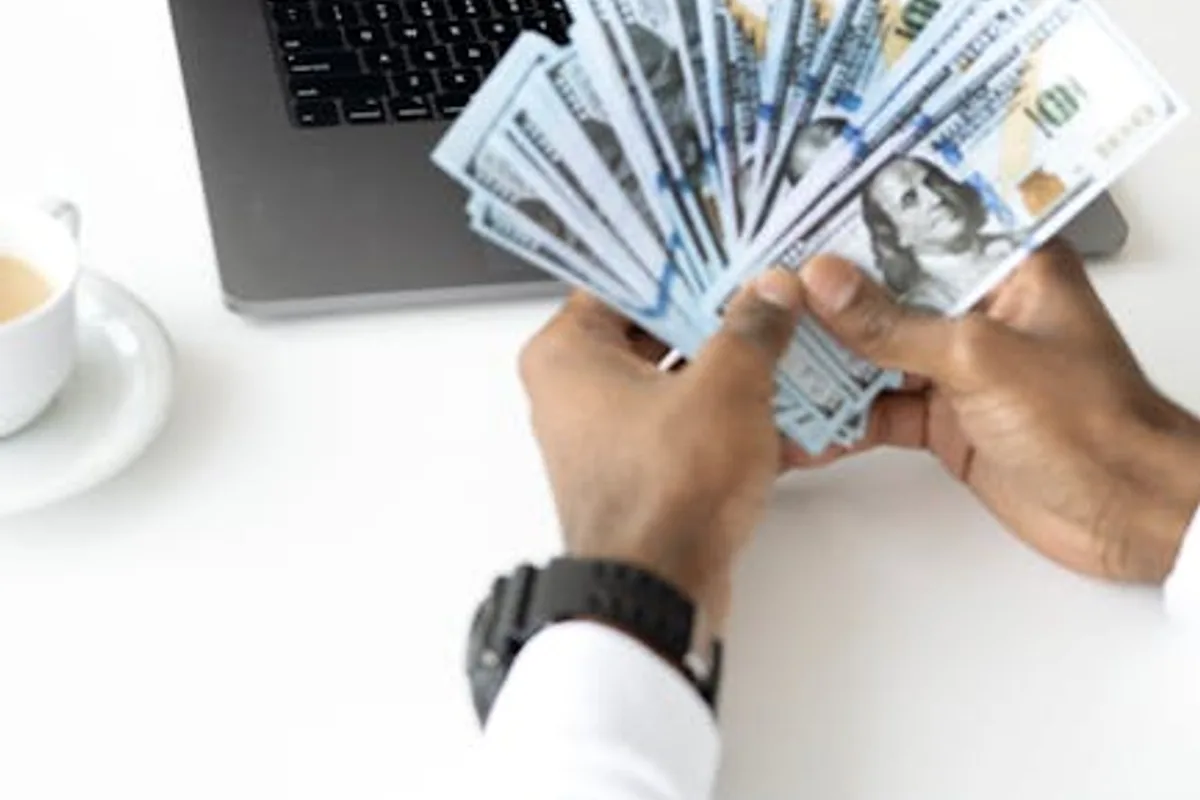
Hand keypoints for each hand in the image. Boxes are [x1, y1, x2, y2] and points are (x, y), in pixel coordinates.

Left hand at [519, 271, 804, 631]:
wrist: (659, 590)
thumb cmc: (666, 490)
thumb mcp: (726, 385)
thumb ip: (752, 328)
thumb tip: (772, 293)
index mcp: (566, 354)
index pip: (624, 280)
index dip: (683, 263)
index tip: (729, 248)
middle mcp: (573, 392)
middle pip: (652, 329)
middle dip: (716, 315)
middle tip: (768, 290)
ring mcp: (604, 436)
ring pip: (674, 378)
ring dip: (729, 366)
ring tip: (785, 339)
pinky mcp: (638, 472)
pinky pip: (684, 425)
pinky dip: (726, 414)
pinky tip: (782, 402)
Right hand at [796, 242, 1199, 583]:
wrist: (1127, 514)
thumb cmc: (1093, 423)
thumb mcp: (981, 358)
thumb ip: (894, 324)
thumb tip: (825, 282)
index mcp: (1006, 266)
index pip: (916, 230)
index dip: (855, 228)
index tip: (793, 225)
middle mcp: (978, 308)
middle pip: (884, 294)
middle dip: (824, 303)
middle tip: (761, 298)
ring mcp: (958, 366)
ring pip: (873, 354)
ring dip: (825, 365)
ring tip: (766, 360)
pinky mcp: (944, 418)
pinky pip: (878, 410)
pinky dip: (842, 421)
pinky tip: (801, 425)